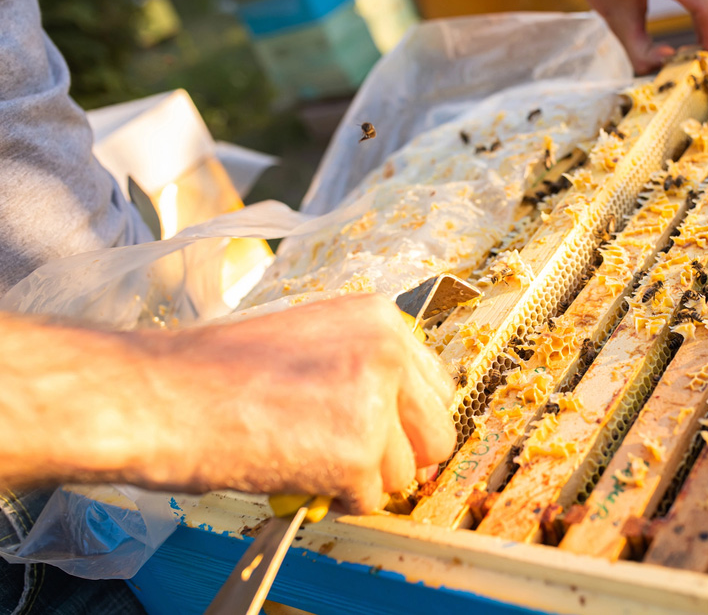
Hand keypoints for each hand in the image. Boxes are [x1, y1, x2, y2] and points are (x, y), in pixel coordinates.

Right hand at [143, 294, 456, 513]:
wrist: (160, 394)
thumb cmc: (215, 371)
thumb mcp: (308, 343)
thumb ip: (362, 371)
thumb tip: (401, 424)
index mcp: (378, 317)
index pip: (436, 386)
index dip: (410, 421)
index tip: (387, 435)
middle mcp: (387, 352)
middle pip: (437, 433)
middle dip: (400, 456)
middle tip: (354, 460)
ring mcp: (375, 402)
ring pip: (404, 473)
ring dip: (360, 480)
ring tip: (305, 457)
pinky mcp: (356, 453)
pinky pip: (367, 500)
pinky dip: (332, 500)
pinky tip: (292, 472)